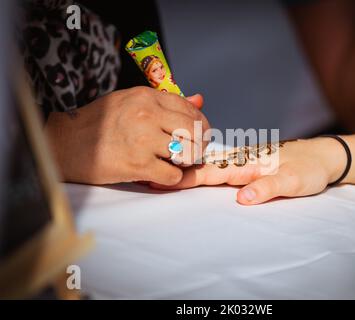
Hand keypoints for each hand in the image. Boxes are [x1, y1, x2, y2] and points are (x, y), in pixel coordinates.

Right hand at [45, 86, 209, 184]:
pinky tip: (158, 173)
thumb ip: (166, 102)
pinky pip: (173, 175)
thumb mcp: (131, 101)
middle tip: (192, 153)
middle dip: (199, 145)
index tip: (199, 135)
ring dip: (186, 162)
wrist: (65, 144)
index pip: (191, 109)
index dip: (202, 125)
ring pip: (189, 154)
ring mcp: (143, 140)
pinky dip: (170, 178)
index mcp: (147, 97)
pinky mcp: (137, 165)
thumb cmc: (99, 123)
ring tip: (174, 163)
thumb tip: (200, 99)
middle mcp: (147, 115)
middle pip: (196, 131)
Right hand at [150, 138, 347, 204]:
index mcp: (248, 164)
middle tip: (151, 174)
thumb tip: (241, 198)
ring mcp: (244, 159)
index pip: (211, 171)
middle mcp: (242, 159)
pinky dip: (204, 166)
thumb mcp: (294, 183)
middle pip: (203, 165)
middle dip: (178, 169)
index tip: (161, 179)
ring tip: (165, 170)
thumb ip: (268, 188)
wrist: (324, 156)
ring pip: (210, 162)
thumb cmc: (310, 169)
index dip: (186, 177)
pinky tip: (196, 167)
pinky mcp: (248, 162)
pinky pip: (221, 164)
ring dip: (187, 166)